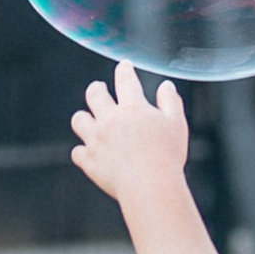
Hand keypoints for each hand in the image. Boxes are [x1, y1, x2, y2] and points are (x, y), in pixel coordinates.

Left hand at [69, 62, 189, 209]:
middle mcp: (110, 120)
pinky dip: (83, 152)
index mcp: (132, 108)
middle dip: (97, 89)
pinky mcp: (90, 161)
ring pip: (79, 120)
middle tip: (99, 89)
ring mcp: (96, 140)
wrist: (150, 187)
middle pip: (94, 94)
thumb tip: (166, 86)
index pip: (125, 79)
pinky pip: (78, 152)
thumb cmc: (168, 157)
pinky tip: (90, 153)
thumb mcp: (177, 125)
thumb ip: (170, 102)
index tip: (124, 66)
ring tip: (90, 121)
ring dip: (84, 119)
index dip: (124, 69)